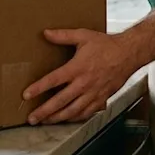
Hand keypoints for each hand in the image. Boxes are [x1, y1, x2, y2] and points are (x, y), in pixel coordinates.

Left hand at [22, 29, 141, 125]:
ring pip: (72, 111)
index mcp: (77, 67)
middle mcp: (84, 83)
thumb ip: (63, 36)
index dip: (39, 88)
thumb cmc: (106, 44)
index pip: (53, 80)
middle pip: (60, 101)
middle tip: (31, 118)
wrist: (128, 54)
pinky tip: (66, 119)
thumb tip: (45, 33)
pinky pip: (86, 113)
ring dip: (57, 118)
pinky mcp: (101, 98)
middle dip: (44, 111)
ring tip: (45, 121)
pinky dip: (74, 118)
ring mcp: (93, 93)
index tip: (26, 95)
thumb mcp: (83, 35)